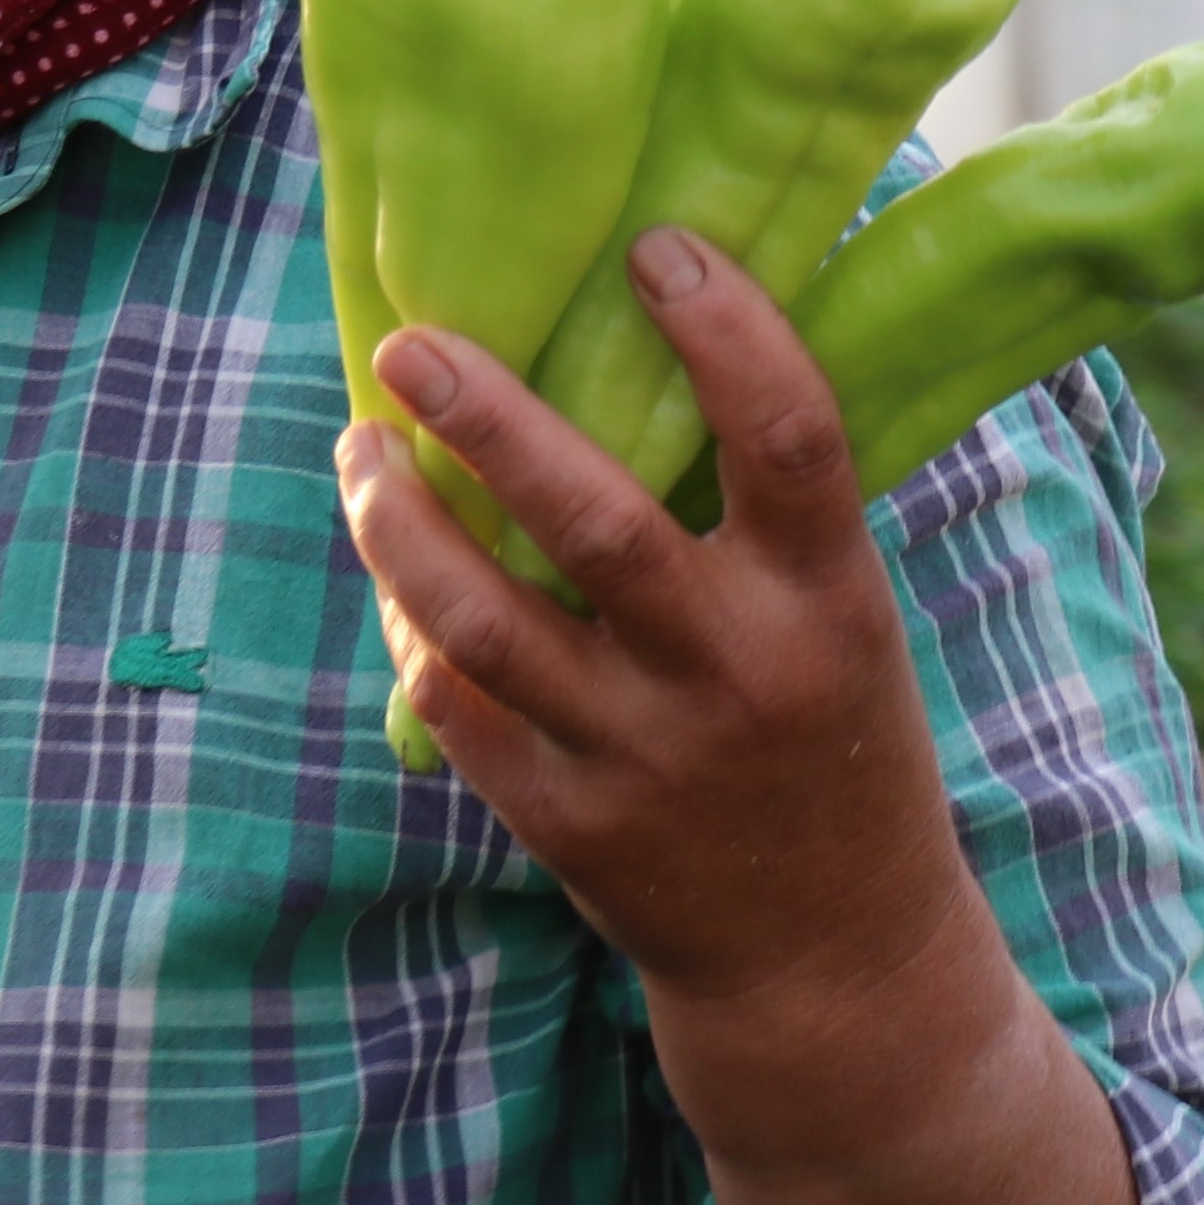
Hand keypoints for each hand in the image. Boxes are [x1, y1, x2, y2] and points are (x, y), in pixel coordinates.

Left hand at [330, 227, 973, 1032]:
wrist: (833, 957)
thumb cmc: (831, 741)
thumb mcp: (843, 623)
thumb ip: (765, 515)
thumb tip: (657, 338)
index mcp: (828, 602)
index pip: (789, 434)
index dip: (725, 329)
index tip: (654, 247)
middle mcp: (736, 674)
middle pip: (595, 520)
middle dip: (489, 418)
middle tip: (410, 339)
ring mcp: (643, 757)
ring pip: (486, 619)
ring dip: (402, 524)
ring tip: (360, 447)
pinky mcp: (568, 826)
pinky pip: (458, 704)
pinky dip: (412, 628)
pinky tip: (391, 571)